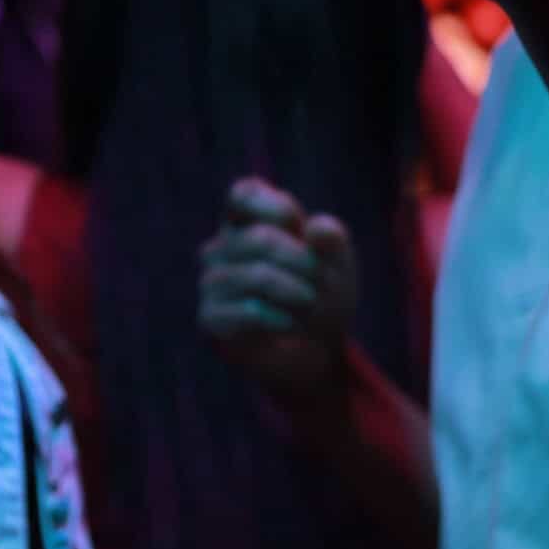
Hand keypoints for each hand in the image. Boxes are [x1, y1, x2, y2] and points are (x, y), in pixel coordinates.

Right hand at [199, 177, 356, 404]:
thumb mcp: (338, 266)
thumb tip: (316, 229)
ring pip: (251, 275)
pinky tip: (289, 325)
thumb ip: (332, 241)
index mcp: (246, 223)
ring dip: (293, 292)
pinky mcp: (210, 318)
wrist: (316, 353)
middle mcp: (221, 248)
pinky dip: (275, 318)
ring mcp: (211, 282)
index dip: (271, 206)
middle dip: (302, 262)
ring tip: (308, 304)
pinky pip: (242, 310)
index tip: (296, 224)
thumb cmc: (322, 296)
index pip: (243, 195)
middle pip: (258, 239)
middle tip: (321, 282)